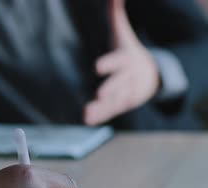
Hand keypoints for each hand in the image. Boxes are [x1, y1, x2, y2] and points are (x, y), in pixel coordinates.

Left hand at [84, 0, 159, 125]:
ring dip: (102, 108)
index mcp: (128, 59)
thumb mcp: (123, 34)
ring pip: (115, 101)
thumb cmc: (129, 51)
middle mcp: (129, 77)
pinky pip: (111, 111)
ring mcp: (128, 92)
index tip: (97, 67)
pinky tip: (88, 119)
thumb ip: (116, 16)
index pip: (119, 61)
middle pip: (120, 83)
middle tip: (99, 94)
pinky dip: (100, 115)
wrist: (151, 73)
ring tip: (87, 112)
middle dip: (110, 89)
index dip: (109, 63)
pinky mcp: (123, 104)